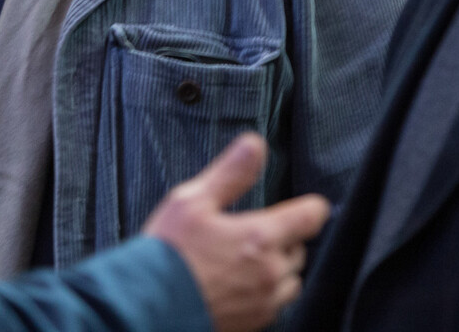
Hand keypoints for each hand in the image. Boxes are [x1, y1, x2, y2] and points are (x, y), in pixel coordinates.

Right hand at [143, 133, 330, 331]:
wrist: (147, 307)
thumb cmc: (168, 256)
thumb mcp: (192, 201)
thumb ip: (230, 173)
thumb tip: (254, 145)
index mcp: (260, 238)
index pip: (311, 217)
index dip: (310, 206)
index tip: (304, 205)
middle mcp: (269, 273)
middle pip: (301, 249)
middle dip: (286, 238)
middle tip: (256, 232)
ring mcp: (263, 303)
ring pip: (291, 281)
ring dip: (279, 268)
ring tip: (248, 260)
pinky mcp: (253, 324)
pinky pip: (275, 306)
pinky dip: (266, 293)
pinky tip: (239, 285)